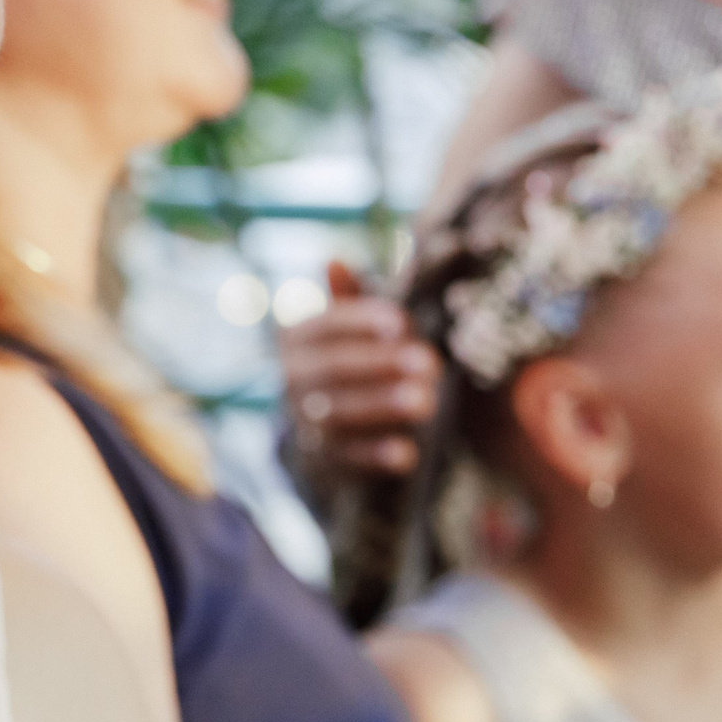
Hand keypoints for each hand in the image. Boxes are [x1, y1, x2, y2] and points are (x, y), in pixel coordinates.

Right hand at [277, 261, 438, 475]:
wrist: (320, 429)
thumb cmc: (347, 361)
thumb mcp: (349, 328)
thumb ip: (351, 298)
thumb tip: (333, 260)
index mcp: (296, 339)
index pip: (323, 325)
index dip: (360, 321)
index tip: (400, 321)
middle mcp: (292, 379)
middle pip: (332, 368)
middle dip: (381, 364)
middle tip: (429, 362)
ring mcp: (304, 422)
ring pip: (337, 413)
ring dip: (382, 406)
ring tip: (426, 401)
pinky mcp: (322, 461)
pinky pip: (346, 459)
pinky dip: (376, 456)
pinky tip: (408, 452)